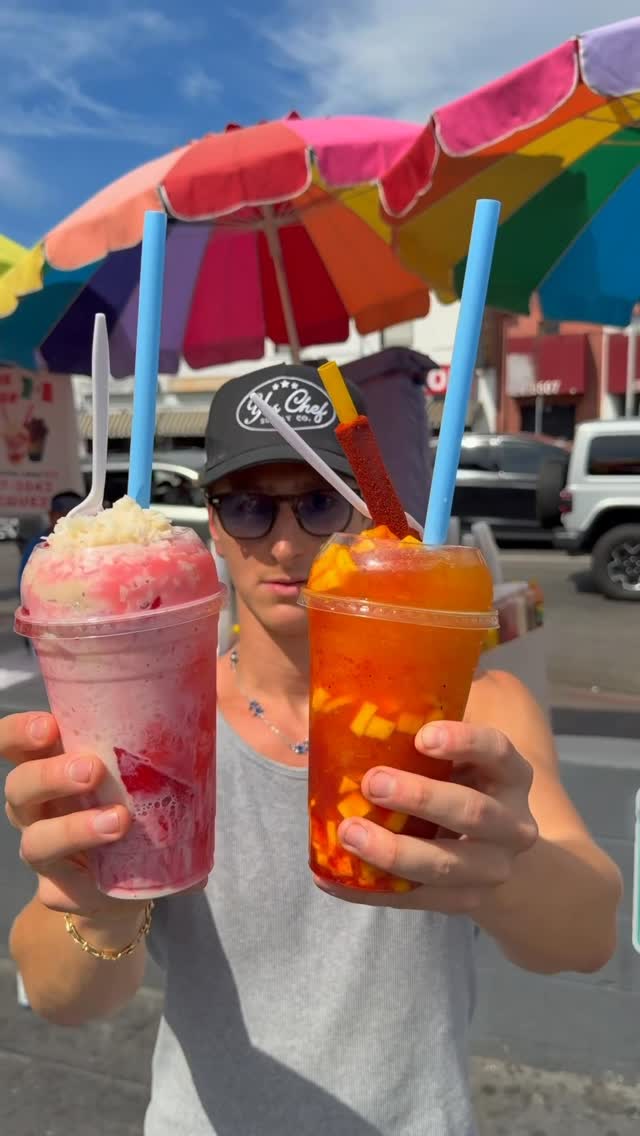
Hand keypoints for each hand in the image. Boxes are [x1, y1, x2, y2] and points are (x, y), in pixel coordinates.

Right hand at [2, 711, 140, 922]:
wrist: (133, 879)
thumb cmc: (134, 804)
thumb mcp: (138, 772)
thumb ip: (152, 747)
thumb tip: (202, 708)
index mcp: (49, 766)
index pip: (14, 743)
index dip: (20, 733)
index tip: (49, 725)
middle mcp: (35, 808)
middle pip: (20, 786)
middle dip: (51, 775)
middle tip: (92, 769)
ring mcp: (42, 851)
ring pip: (35, 841)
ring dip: (73, 829)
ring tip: (117, 821)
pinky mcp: (56, 891)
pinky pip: (56, 890)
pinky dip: (83, 884)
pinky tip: (108, 877)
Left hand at [315, 721, 537, 911]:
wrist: (498, 853)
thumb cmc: (463, 785)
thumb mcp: (460, 757)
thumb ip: (426, 733)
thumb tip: (363, 700)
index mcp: (510, 773)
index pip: (496, 751)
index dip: (464, 742)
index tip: (421, 737)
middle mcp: (513, 822)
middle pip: (473, 812)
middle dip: (420, 798)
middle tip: (372, 783)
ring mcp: (493, 867)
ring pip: (447, 864)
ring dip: (394, 851)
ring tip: (349, 833)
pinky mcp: (465, 901)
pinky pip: (417, 898)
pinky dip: (371, 890)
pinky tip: (330, 878)